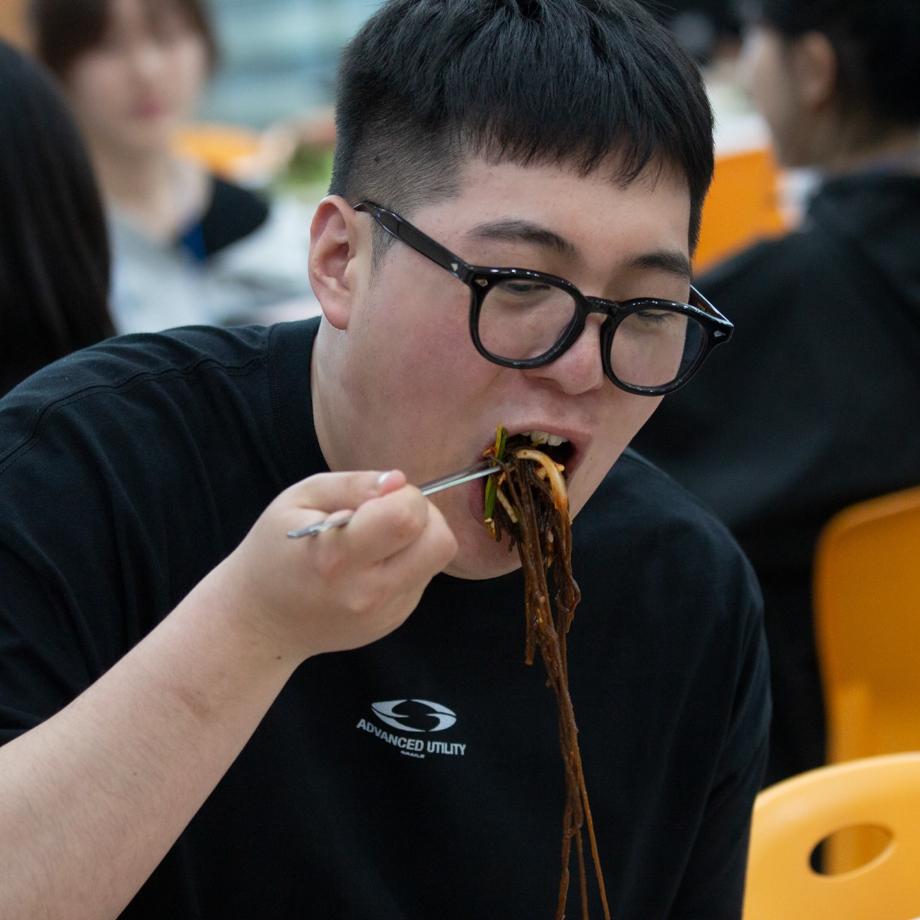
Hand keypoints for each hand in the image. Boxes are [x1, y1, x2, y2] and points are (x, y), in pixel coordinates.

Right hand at [200, 470, 457, 662]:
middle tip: (389, 514)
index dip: (403, 496)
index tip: (378, 498)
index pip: (408, 517)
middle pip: (440, 542)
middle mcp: (367, 592)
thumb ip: (354, 484)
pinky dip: (408, 561)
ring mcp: (385, 612)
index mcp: (337, 556)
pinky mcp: (395, 621)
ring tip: (377, 540)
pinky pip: (422, 577)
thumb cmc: (275, 551)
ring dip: (417, 539)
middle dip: (424, 516)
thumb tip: (400, 482)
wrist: (261, 622)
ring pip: (437, 559)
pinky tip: (373, 564)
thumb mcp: (299, 499)